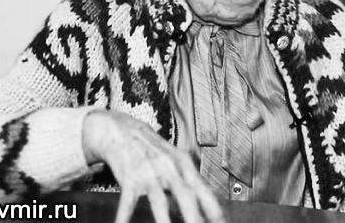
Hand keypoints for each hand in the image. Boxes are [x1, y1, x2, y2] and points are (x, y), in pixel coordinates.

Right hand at [82, 110, 224, 222]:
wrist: (123, 130)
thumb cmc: (152, 148)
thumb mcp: (174, 160)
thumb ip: (186, 181)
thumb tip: (199, 205)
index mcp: (183, 163)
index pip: (203, 189)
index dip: (214, 209)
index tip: (221, 222)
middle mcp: (169, 168)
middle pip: (186, 196)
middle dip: (194, 218)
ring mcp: (149, 173)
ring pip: (160, 201)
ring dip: (165, 222)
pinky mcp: (130, 178)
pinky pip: (128, 202)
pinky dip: (124, 217)